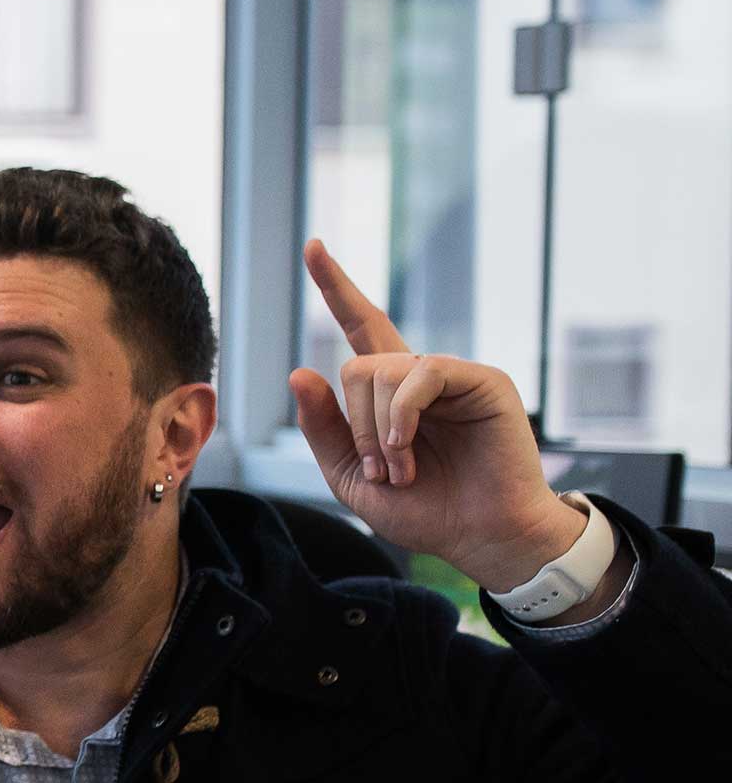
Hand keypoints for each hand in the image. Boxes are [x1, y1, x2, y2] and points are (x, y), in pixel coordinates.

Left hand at [284, 239, 585, 591]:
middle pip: (357, 366)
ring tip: (402, 469)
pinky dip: (402, 414)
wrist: (480, 537)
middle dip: (355, 424)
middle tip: (383, 469)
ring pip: (381, 372)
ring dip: (378, 430)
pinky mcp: (483, 380)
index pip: (360, 326)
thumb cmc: (424, 510)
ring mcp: (453, 375)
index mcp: (389, 393)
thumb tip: (298, 370)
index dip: (337, 287)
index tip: (313, 245)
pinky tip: (407, 448)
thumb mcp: (353, 476)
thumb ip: (324, 428)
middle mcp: (420, 375)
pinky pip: (422, 373)